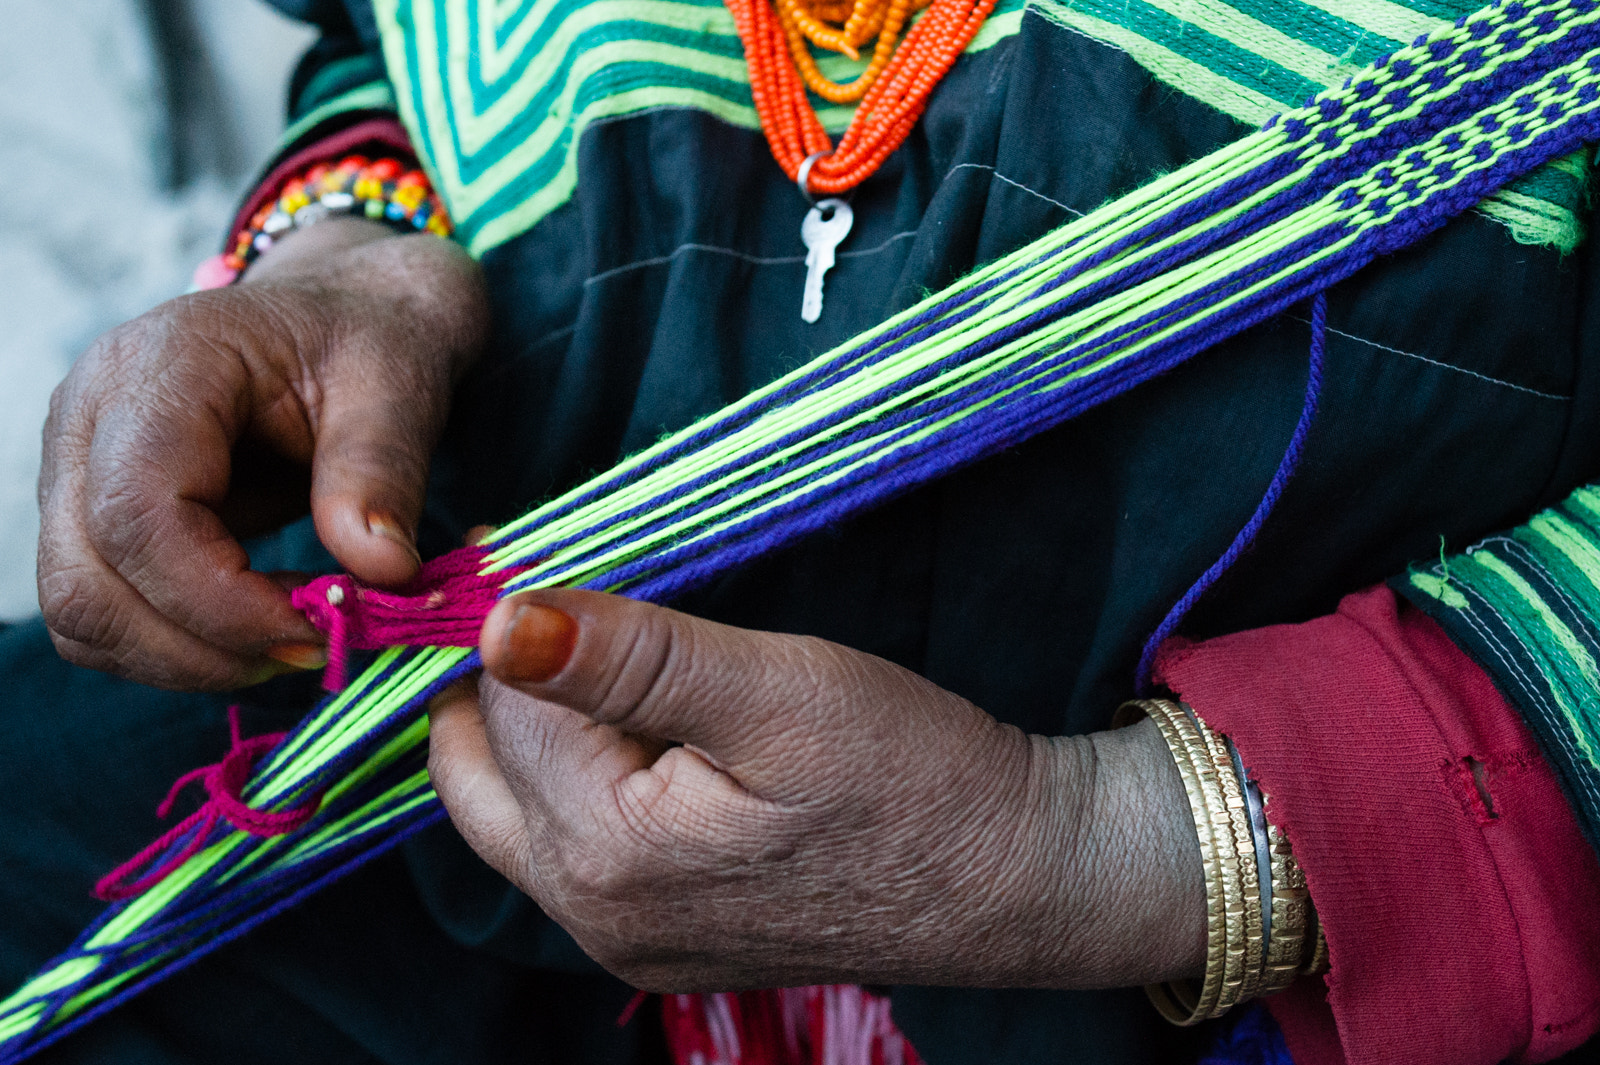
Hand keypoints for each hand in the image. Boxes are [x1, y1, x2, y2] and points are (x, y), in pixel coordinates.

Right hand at [38, 217, 488, 688]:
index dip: (219, 601)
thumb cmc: (372, 340)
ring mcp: (74, 465)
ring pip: (82, 611)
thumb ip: (384, 470)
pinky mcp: (92, 509)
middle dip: (202, 645)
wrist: (348, 314)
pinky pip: (104, 610)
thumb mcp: (400, 386)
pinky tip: (260, 623)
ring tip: (293, 635)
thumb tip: (382, 570)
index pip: (138, 515)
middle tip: (312, 646)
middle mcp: (87, 415)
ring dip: (188, 656)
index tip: (317, 629)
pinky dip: (177, 645)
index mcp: (159, 366)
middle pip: (87, 579)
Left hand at [427, 588, 1205, 991]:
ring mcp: (624, 943)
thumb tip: (497, 624)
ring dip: (539, 726)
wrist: (1012, 879)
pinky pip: (571, 850)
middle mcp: (592, 917)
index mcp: (605, 853)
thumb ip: (630, 659)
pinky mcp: (660, 943)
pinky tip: (641, 733)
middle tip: (576, 601)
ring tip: (612, 660)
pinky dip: (579, 779)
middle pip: (484, 766)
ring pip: (518, 809)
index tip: (563, 547)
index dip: (524, 612)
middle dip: (507, 677)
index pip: (504, 699)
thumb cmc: (913, 777)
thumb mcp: (777, 691)